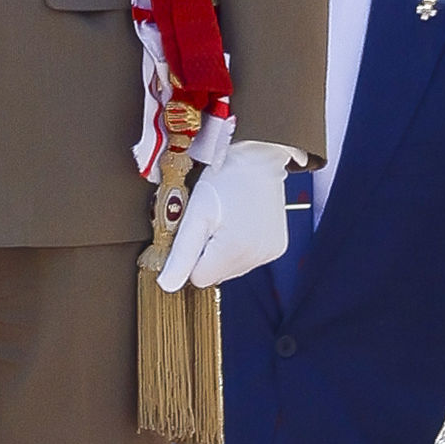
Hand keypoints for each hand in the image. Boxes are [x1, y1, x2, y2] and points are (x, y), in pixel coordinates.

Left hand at [157, 140, 299, 291]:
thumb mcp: (196, 213)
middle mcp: (255, 258)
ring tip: (229, 219)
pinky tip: (243, 222)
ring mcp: (268, 254)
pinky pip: (249, 259)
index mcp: (232, 251)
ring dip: (225, 249)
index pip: (198, 278)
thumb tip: (167, 285)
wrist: (258, 158)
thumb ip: (181, 253)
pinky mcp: (277, 247)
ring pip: (232, 268)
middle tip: (213, 221)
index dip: (192, 256)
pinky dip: (242, 245)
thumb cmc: (224, 180)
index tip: (197, 230)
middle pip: (217, 274)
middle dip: (209, 253)